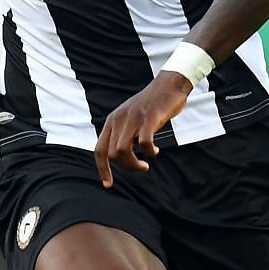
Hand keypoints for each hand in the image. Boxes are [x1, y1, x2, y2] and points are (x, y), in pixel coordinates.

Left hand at [94, 72, 192, 187]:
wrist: (169, 84)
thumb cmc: (152, 105)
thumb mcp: (131, 118)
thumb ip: (123, 133)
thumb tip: (120, 157)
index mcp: (112, 121)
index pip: (99, 150)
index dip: (102, 169)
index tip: (108, 184)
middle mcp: (119, 119)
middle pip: (112, 154)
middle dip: (126, 167)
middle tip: (141, 168)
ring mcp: (133, 118)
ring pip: (122, 151)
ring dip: (134, 164)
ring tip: (145, 165)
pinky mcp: (149, 117)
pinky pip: (143, 142)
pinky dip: (148, 152)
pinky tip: (154, 151)